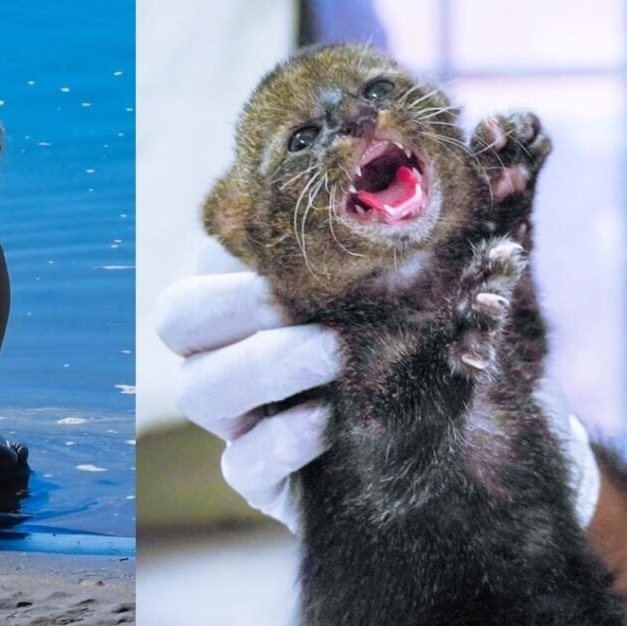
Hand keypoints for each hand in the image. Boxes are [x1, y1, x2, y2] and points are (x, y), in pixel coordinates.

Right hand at [155, 239, 598, 531]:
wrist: (451, 430)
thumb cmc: (419, 322)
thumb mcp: (409, 267)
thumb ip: (394, 223)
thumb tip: (428, 149)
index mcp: (242, 288)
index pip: (205, 255)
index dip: (238, 255)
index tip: (306, 251)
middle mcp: (222, 348)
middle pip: (175, 320)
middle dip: (234, 306)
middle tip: (304, 299)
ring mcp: (234, 416)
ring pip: (196, 390)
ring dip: (259, 366)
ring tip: (332, 354)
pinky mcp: (259, 476)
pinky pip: (239, 465)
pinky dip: (278, 441)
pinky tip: (328, 423)